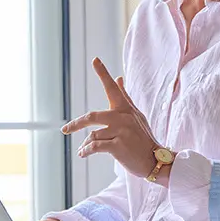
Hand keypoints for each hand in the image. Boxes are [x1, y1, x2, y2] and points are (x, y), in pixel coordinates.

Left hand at [62, 58, 160, 179]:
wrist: (155, 160)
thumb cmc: (143, 137)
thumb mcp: (136, 115)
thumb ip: (125, 96)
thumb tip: (119, 77)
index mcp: (125, 109)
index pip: (113, 88)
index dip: (103, 73)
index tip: (95, 60)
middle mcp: (123, 118)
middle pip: (91, 117)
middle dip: (75, 124)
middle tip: (64, 130)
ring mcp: (121, 132)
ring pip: (92, 135)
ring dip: (85, 144)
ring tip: (82, 150)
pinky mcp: (119, 146)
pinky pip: (95, 146)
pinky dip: (86, 151)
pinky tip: (83, 154)